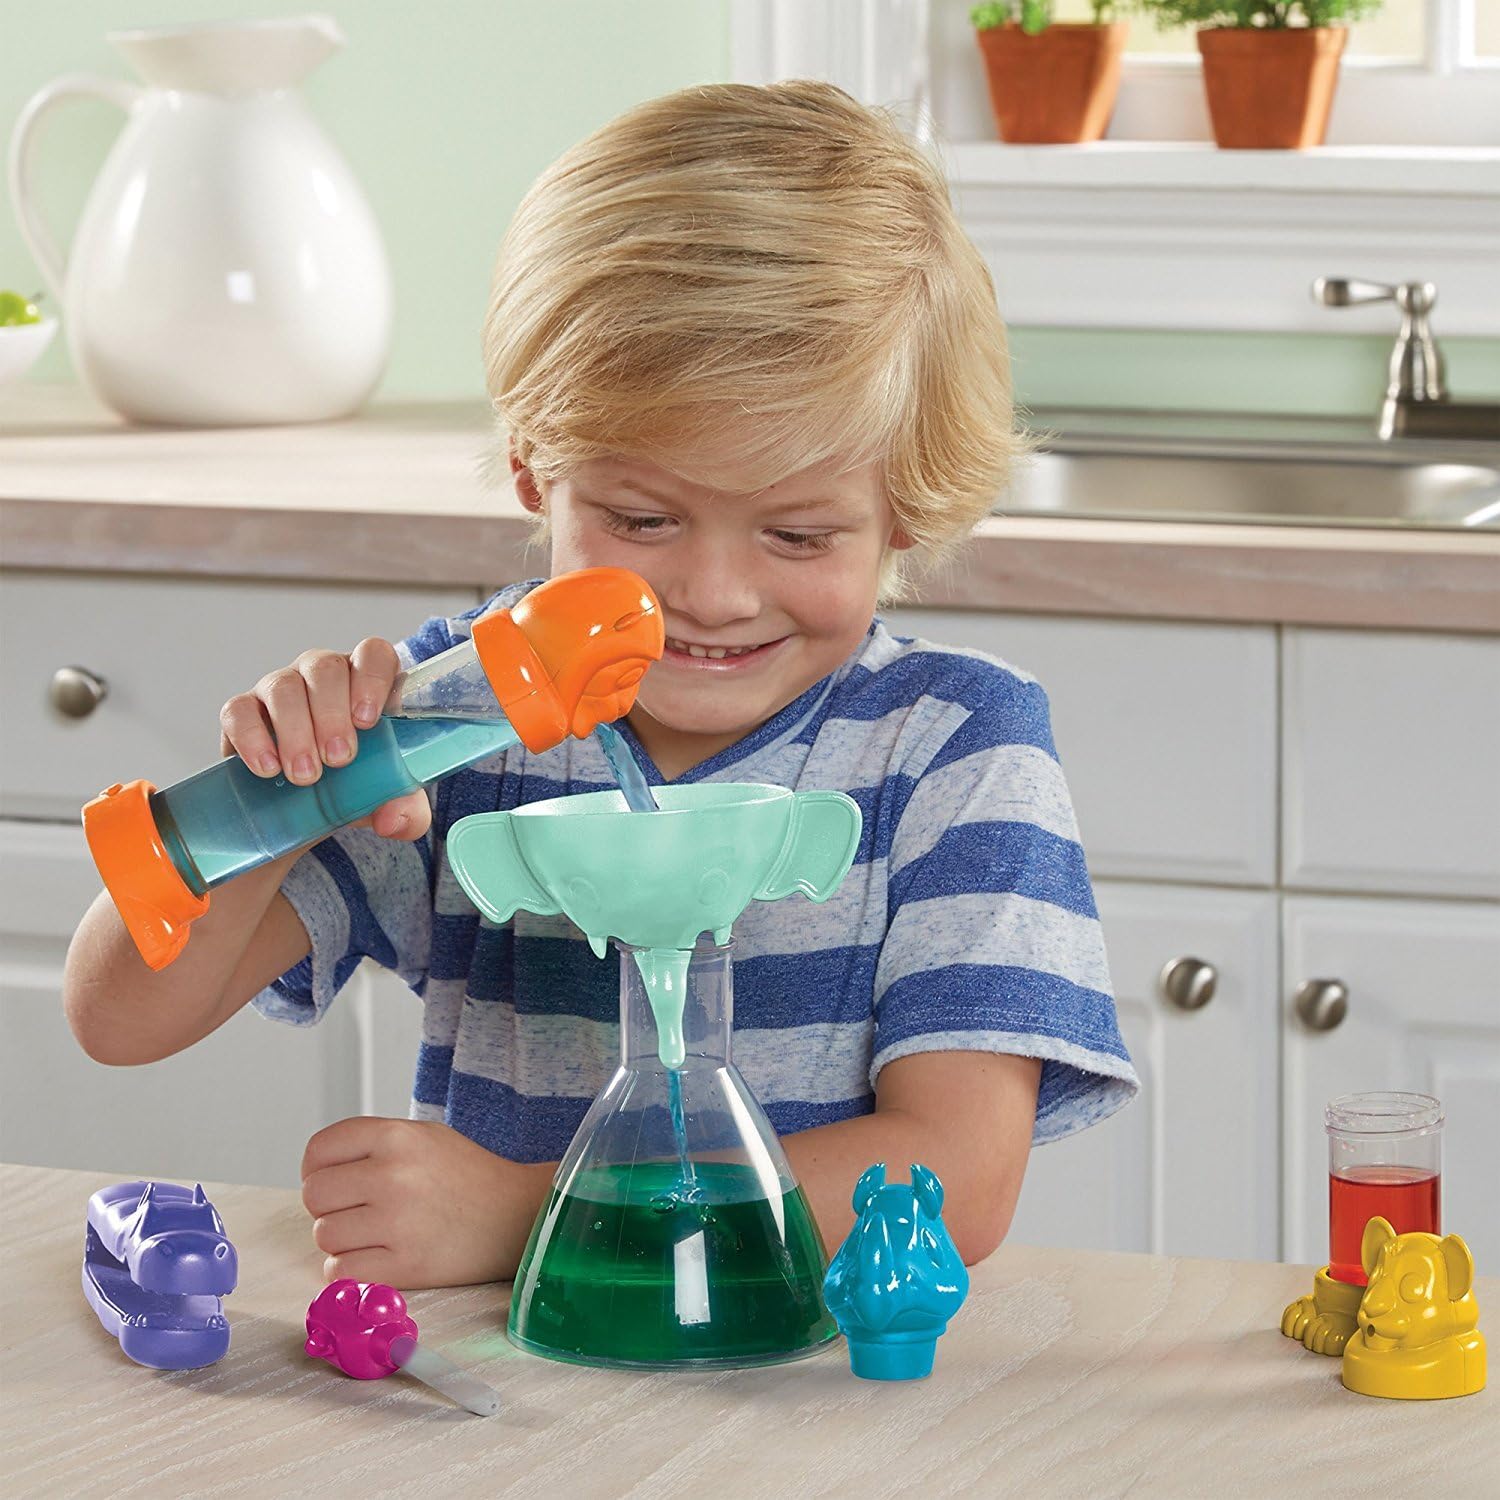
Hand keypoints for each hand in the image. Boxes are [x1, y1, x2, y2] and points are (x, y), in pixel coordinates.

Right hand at [218, 638, 429, 840]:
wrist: (301, 815)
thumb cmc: (353, 788)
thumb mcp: (386, 801)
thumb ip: (406, 810)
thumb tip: (393, 820)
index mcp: (366, 686)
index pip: (373, 655)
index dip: (372, 678)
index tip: (367, 720)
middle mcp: (323, 679)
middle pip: (325, 668)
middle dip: (332, 713)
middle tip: (338, 758)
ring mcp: (280, 690)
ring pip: (283, 686)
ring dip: (295, 730)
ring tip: (306, 775)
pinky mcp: (242, 712)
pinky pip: (238, 710)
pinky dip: (252, 738)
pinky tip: (268, 769)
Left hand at [300, 1117, 553, 1287]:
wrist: (516, 1216)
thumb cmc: (467, 1175)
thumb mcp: (424, 1137)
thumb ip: (373, 1144)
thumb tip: (317, 1169)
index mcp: (396, 1135)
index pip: (318, 1150)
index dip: (318, 1169)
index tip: (336, 1181)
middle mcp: (393, 1174)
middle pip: (314, 1195)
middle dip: (328, 1206)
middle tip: (356, 1210)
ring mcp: (397, 1222)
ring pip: (325, 1235)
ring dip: (341, 1240)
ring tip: (374, 1234)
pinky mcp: (404, 1266)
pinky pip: (341, 1271)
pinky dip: (351, 1268)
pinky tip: (376, 1257)